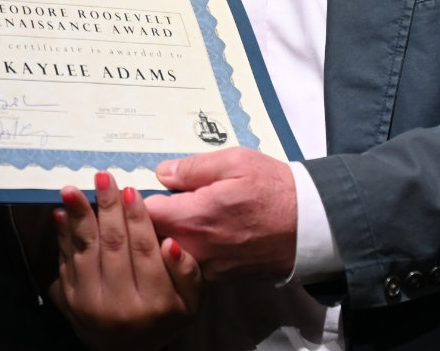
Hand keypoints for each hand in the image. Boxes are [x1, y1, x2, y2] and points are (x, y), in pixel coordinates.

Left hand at [50, 171, 201, 349]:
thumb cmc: (162, 318)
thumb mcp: (189, 303)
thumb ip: (187, 273)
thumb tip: (171, 243)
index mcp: (155, 304)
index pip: (145, 250)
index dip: (137, 218)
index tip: (130, 189)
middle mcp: (120, 305)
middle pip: (113, 246)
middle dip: (107, 207)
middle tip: (103, 177)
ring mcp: (91, 303)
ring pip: (86, 251)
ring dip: (79, 216)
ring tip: (73, 189)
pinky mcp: (70, 300)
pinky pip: (66, 261)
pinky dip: (62, 235)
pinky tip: (62, 213)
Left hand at [143, 148, 297, 280]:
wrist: (311, 228)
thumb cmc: (275, 189)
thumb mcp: (235, 161)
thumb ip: (193, 167)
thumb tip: (161, 172)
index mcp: (195, 217)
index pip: (143, 214)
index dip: (133, 199)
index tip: (127, 188)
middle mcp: (197, 249)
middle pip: (151, 237)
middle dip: (143, 220)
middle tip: (142, 201)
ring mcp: (208, 267)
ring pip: (168, 253)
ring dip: (163, 236)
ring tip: (165, 215)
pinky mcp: (220, 277)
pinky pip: (190, 262)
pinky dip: (183, 249)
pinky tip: (191, 232)